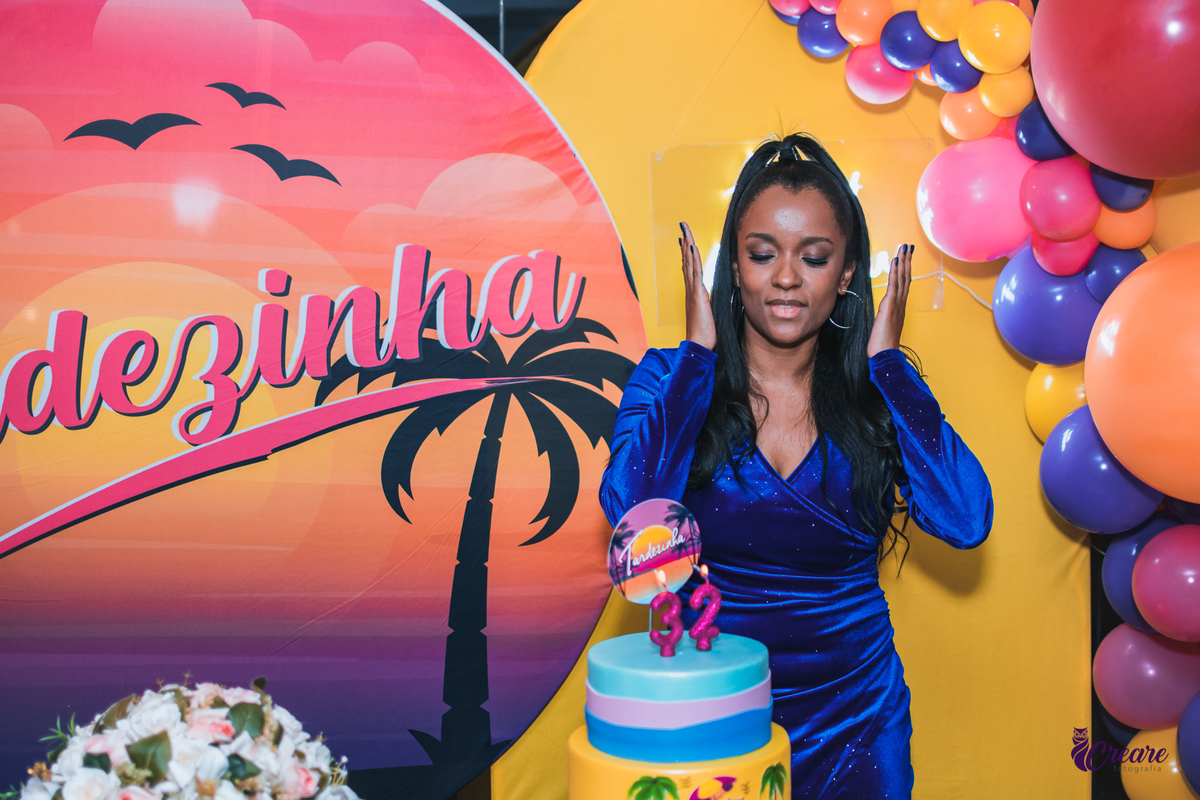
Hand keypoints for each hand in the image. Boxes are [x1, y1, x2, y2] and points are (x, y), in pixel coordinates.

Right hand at [680, 222, 715, 350]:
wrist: (698, 344)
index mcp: (694, 292)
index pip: (689, 267)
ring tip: (686, 231)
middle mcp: (691, 289)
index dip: (687, 252)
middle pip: (687, 260)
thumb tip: (708, 297)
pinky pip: (695, 273)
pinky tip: (691, 248)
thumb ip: (707, 303)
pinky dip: (692, 259)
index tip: (685, 239)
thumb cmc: (703, 333)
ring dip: (688, 245)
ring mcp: (693, 291)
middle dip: (686, 242)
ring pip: (689, 263)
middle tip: (683, 227)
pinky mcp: (697, 295)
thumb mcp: (707, 313)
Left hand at [867, 243, 911, 357]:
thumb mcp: (883, 327)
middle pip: (906, 278)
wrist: (885, 355)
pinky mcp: (890, 306)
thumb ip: (885, 317)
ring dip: (902, 262)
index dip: (905, 270)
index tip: (905, 258)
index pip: (904, 284)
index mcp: (900, 307)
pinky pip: (893, 285)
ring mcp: (897, 304)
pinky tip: (895, 261)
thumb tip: (883, 314)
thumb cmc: (883, 345)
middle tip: (908, 247)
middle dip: (907, 261)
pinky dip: (895, 272)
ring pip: (902, 278)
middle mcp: (901, 304)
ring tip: (903, 248)